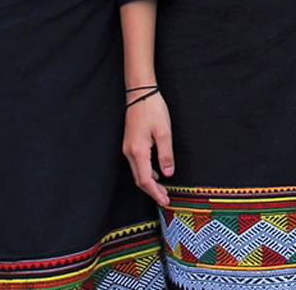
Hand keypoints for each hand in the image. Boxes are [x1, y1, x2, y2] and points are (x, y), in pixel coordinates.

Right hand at [124, 90, 173, 205]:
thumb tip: (167, 174)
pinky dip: (146, 173)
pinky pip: (137, 164)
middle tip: (165, 199)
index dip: (155, 193)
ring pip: (138, 172)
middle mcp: (130, 152)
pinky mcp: (130, 144)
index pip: (145, 180)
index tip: (164, 201)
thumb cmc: (152, 109)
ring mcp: (128, 148)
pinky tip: (156, 173)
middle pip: (139, 179)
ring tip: (162, 189)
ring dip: (149, 183)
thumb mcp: (164, 132)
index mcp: (138, 151)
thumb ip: (166, 155)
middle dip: (152, 191)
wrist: (140, 93)